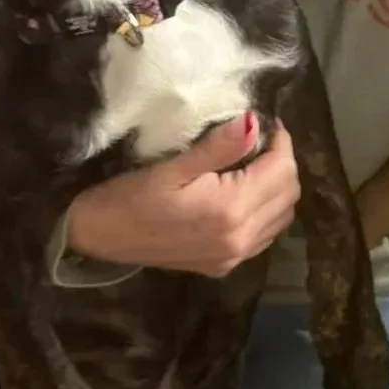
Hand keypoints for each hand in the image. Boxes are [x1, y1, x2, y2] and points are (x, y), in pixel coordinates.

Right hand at [66, 113, 299, 276]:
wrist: (99, 237)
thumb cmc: (130, 196)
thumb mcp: (171, 166)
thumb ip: (218, 147)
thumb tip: (254, 122)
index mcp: (229, 211)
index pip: (281, 172)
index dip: (281, 143)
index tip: (268, 123)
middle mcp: (240, 239)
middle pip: (289, 195)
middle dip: (283, 164)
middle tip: (261, 141)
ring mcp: (234, 257)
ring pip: (282, 217)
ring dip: (278, 188)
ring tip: (254, 165)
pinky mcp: (224, 266)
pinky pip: (265, 236)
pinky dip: (266, 212)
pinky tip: (244, 195)